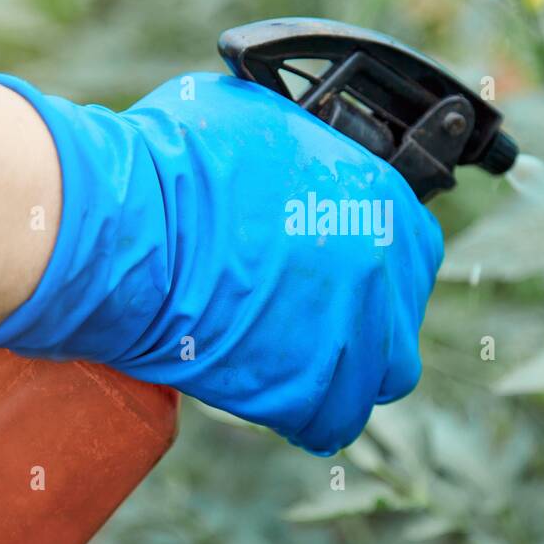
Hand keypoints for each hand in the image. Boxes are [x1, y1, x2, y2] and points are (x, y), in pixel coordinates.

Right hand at [0, 73, 442, 454]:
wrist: (131, 226)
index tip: (340, 268)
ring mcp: (354, 333)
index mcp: (379, 196)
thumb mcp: (257, 122)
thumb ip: (299, 151)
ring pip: (385, 374)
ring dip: (348, 369)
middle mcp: (383, 267)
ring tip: (295, 359)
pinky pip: (333, 422)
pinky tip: (274, 397)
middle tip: (312, 312)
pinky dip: (308, 415)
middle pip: (403, 312)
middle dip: (369, 317)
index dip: (378, 260)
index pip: (412, 243)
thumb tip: (288, 161)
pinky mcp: (312, 390)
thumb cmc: (173, 162)